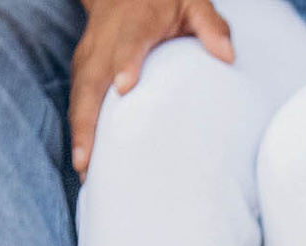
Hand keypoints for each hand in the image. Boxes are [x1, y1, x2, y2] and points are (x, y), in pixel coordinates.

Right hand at [71, 0, 233, 175]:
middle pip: (92, 80)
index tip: (124, 87)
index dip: (125, 63)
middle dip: (87, 119)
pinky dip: (77, 128)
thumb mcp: (192, 2)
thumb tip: (228, 56)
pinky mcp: (82, 68)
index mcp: (136, 23)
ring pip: (79, 94)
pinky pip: (76, 99)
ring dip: (79, 132)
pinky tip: (84, 160)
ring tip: (84, 169)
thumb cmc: (163, 1)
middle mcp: (106, 41)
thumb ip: (210, 25)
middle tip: (89, 158)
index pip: (129, 44)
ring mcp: (90, 55)